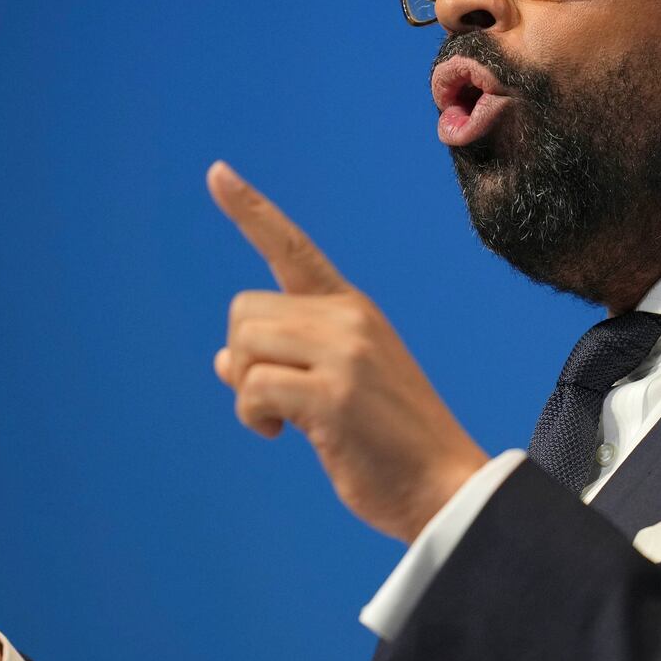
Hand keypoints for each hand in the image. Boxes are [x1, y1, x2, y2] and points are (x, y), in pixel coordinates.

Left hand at [208, 161, 488, 542]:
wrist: (444, 486)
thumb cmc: (388, 445)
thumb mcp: (336, 390)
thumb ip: (286, 364)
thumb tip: (222, 362)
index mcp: (353, 310)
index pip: (293, 248)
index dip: (251, 211)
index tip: (216, 173)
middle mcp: (349, 318)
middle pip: (245, 311)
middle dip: (243, 359)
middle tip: (271, 401)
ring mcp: (344, 353)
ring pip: (243, 345)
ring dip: (246, 391)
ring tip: (279, 421)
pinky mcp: (332, 393)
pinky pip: (252, 387)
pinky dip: (252, 416)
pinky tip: (280, 434)